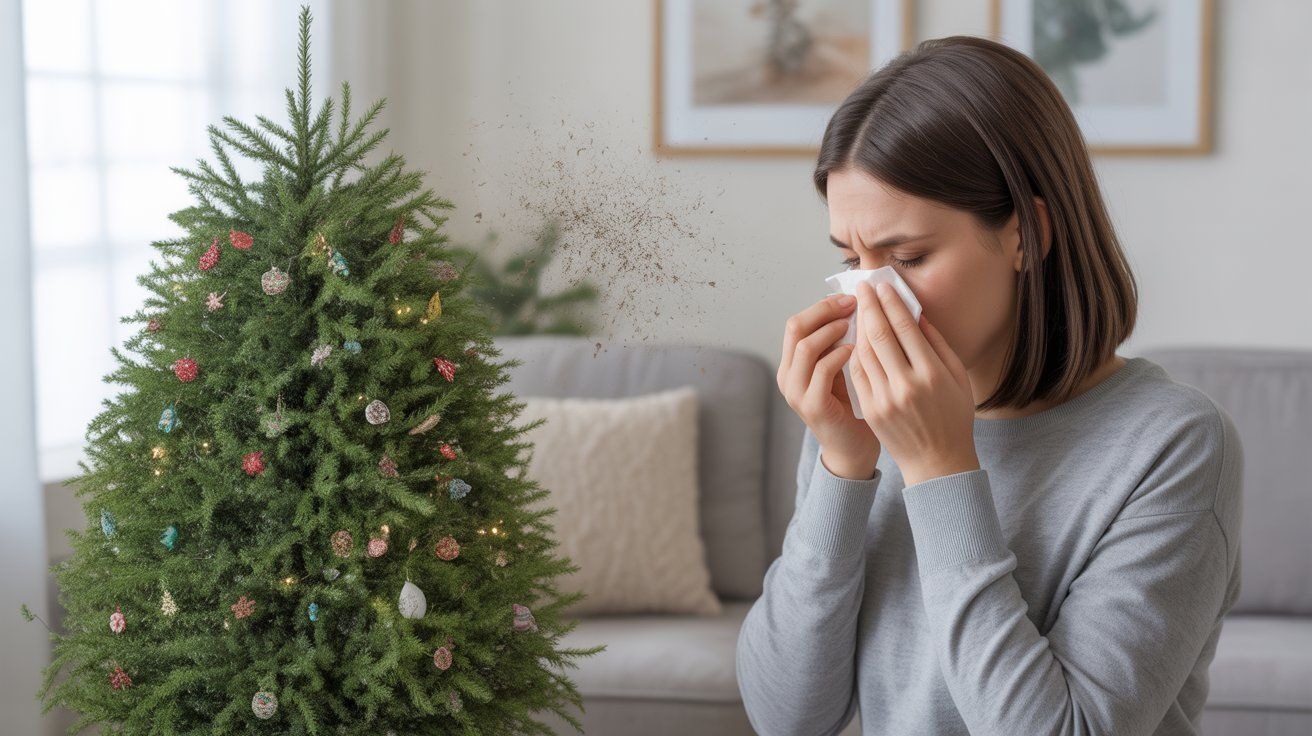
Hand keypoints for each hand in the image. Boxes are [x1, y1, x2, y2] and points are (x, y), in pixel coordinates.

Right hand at [778, 293, 880, 475]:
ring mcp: (796, 393)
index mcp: (791, 365)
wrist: (853, 448)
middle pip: (795, 328)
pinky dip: (840, 355)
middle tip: (852, 303)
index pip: (797, 322)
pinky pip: (822, 370)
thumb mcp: (841, 367)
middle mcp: (787, 377)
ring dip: (832, 330)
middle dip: (825, 311)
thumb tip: (852, 303)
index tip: (849, 297)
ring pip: (805, 346)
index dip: (822, 306)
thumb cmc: (852, 405)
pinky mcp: (812, 406)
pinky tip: (857, 349)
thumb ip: (838, 342)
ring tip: (855, 324)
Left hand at [848, 281, 978, 485]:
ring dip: (858, 326)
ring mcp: (885, 398)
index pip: (905, 328)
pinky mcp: (871, 409)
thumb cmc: (953, 416)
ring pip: (865, 352)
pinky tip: (854, 337)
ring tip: (857, 309)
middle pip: (881, 335)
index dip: (891, 303)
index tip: (882, 286)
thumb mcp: (957, 377)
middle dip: (869, 306)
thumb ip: (938, 344)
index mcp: (932, 373)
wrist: (937, 461)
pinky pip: (858, 372)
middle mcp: (907, 384)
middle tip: (862, 288)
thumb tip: (916, 314)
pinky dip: (855, 351)